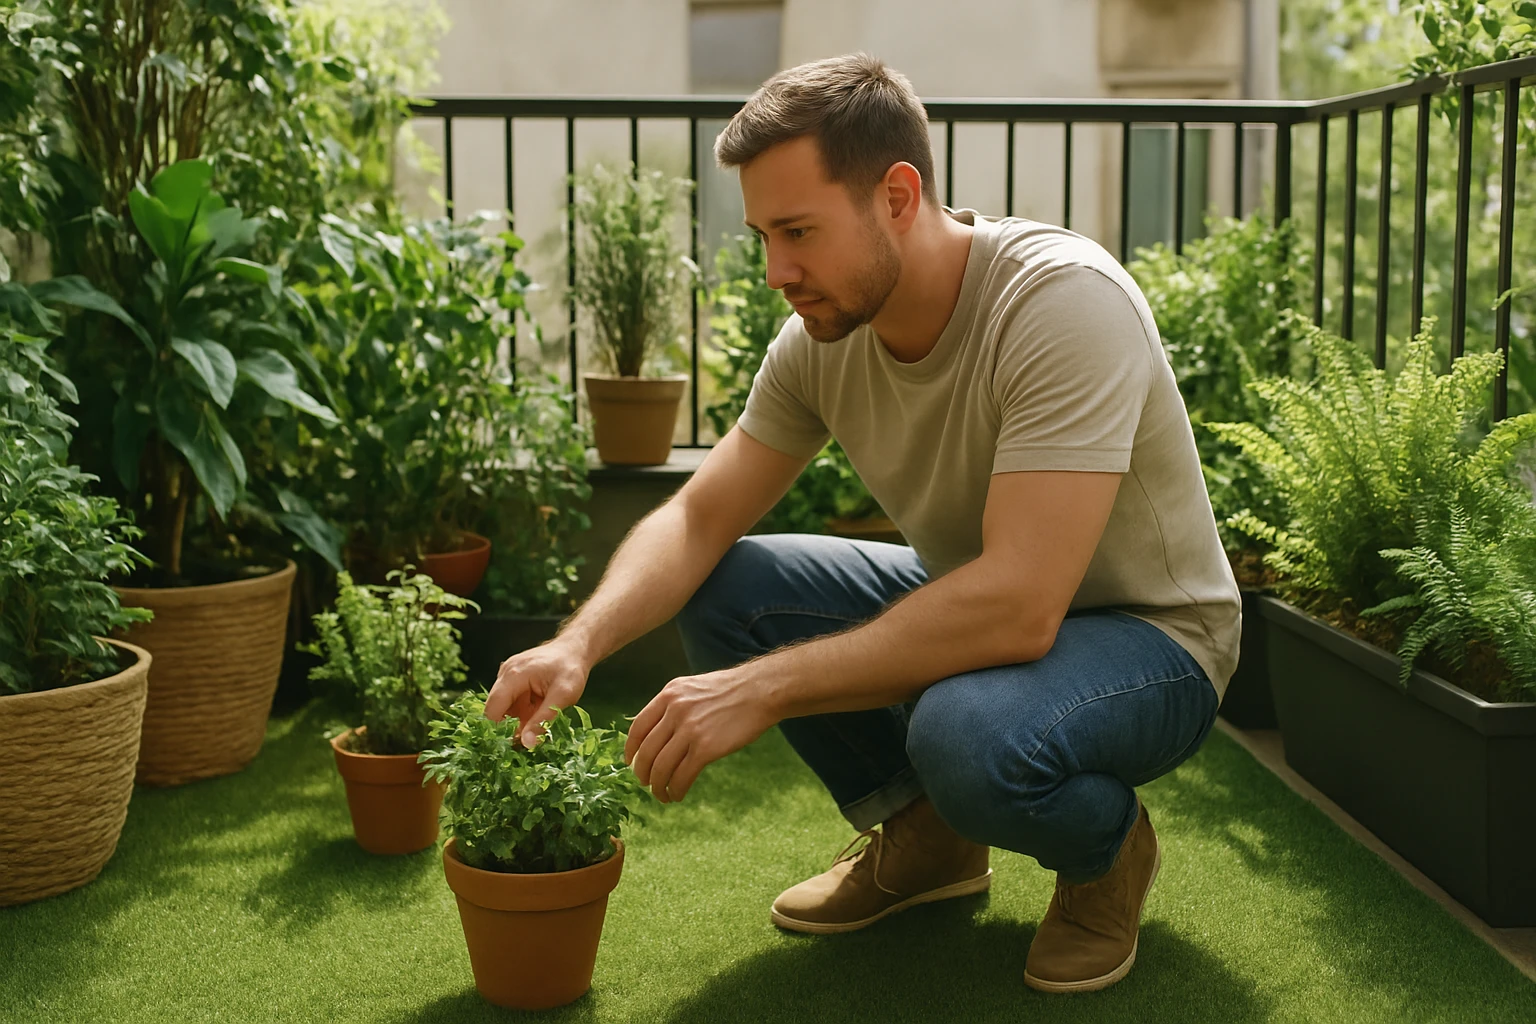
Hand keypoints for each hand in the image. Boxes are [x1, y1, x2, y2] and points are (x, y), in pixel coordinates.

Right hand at [485, 639, 589, 748]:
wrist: (576, 649)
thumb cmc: (571, 668)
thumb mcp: (563, 696)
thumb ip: (543, 719)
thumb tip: (526, 744)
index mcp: (513, 676)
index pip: (492, 710)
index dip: (497, 732)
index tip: (510, 749)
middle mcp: (505, 675)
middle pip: (496, 710)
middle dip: (508, 728)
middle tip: (526, 743)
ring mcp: (508, 677)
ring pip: (504, 709)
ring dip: (517, 722)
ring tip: (536, 727)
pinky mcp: (514, 682)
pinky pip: (512, 703)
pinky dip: (522, 714)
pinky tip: (537, 715)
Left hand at [623, 666, 778, 802]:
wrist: (760, 691)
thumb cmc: (730, 691)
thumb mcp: (693, 688)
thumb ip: (674, 706)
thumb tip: (657, 733)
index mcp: (669, 695)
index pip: (638, 727)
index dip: (631, 749)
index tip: (630, 762)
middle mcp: (675, 711)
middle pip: (647, 751)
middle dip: (643, 774)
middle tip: (646, 784)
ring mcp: (689, 729)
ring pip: (661, 767)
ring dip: (658, 787)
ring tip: (662, 795)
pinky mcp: (706, 748)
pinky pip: (682, 775)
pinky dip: (676, 789)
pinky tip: (678, 794)